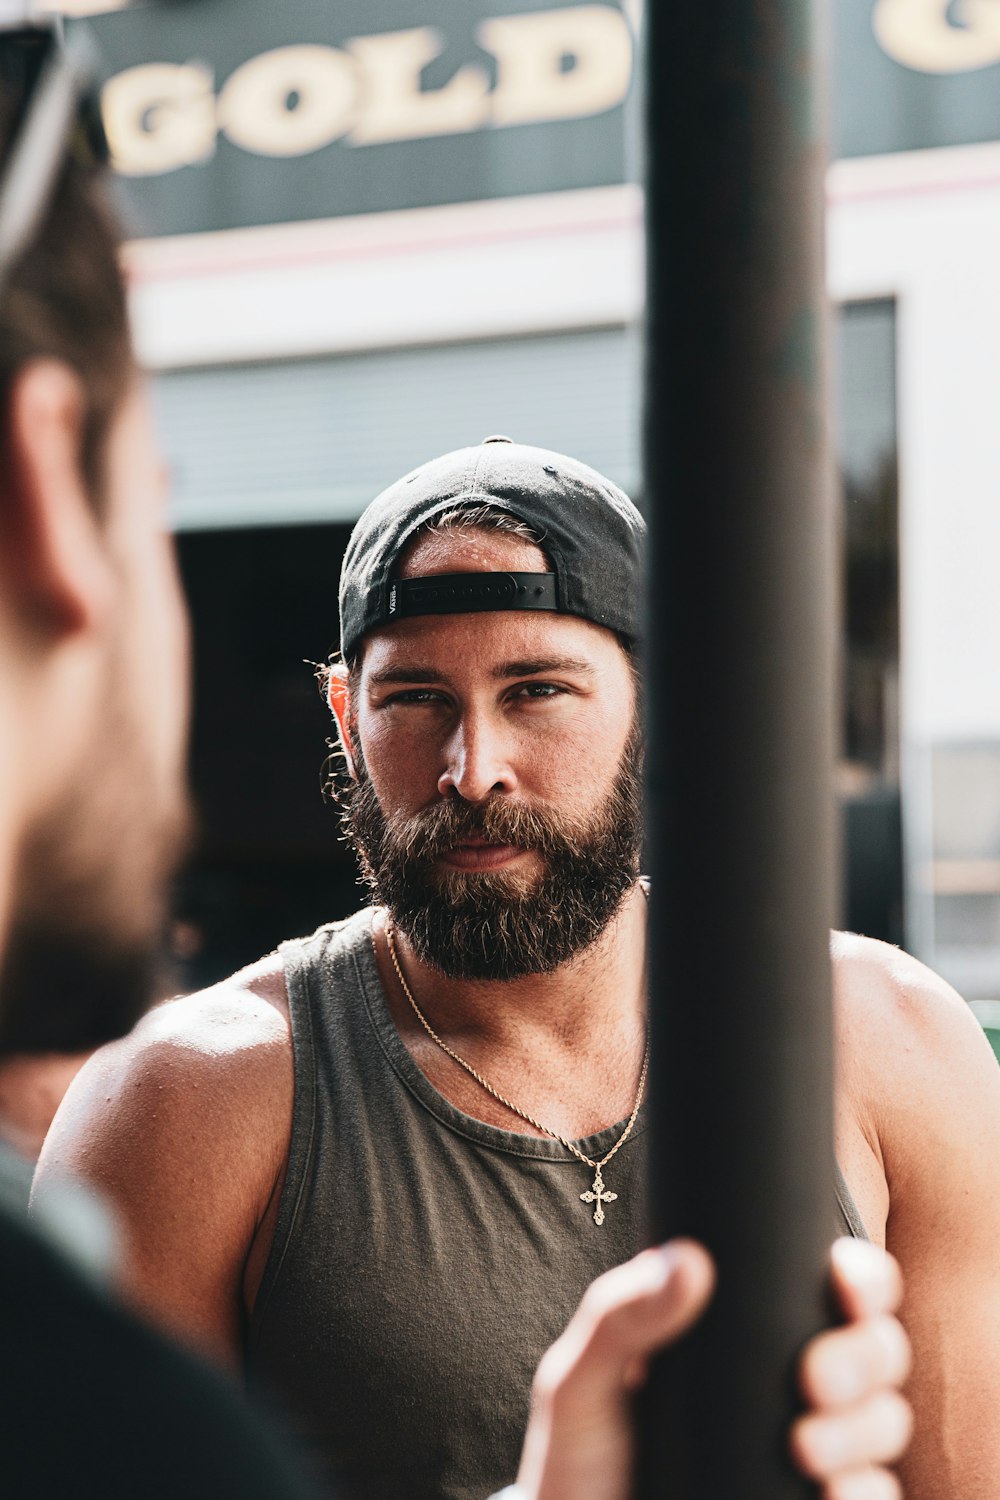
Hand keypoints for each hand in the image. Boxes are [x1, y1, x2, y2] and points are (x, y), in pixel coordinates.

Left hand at [514, 1236, 911, 1499]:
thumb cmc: (578, 1455)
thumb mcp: (579, 1380)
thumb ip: (618, 1317)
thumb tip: (688, 1261)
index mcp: (748, 1329)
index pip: (834, 1284)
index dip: (863, 1277)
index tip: (845, 1285)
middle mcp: (792, 1381)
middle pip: (879, 1349)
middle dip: (865, 1357)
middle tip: (813, 1381)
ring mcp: (811, 1449)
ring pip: (886, 1422)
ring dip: (865, 1430)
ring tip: (805, 1450)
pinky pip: (877, 1496)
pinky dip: (867, 1494)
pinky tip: (830, 1496)